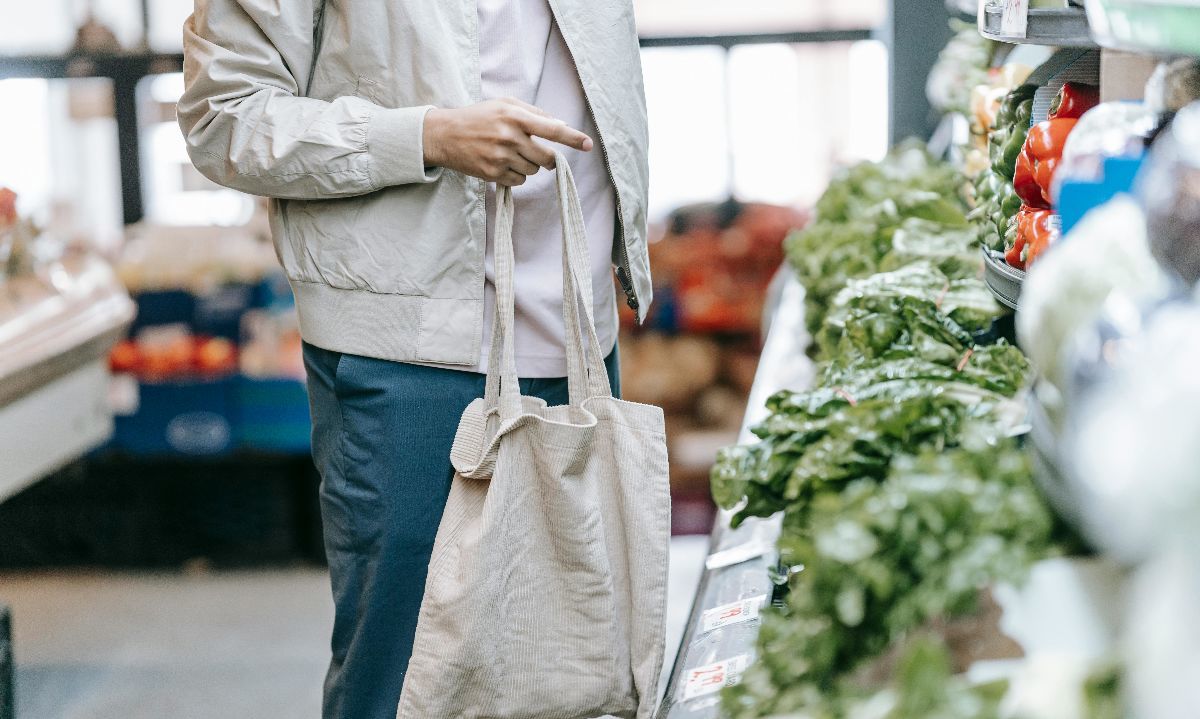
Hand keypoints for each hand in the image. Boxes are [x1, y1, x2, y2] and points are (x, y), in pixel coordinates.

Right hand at [422, 98, 592, 185]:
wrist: (444, 135)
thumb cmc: (478, 117)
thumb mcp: (505, 104)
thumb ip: (534, 113)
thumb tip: (561, 125)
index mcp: (515, 116)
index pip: (552, 129)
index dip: (572, 138)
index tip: (588, 144)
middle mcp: (509, 136)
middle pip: (547, 157)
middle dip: (548, 158)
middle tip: (539, 153)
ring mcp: (500, 157)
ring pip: (534, 170)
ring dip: (529, 165)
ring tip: (510, 154)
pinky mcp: (492, 173)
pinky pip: (519, 181)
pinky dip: (516, 175)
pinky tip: (502, 164)